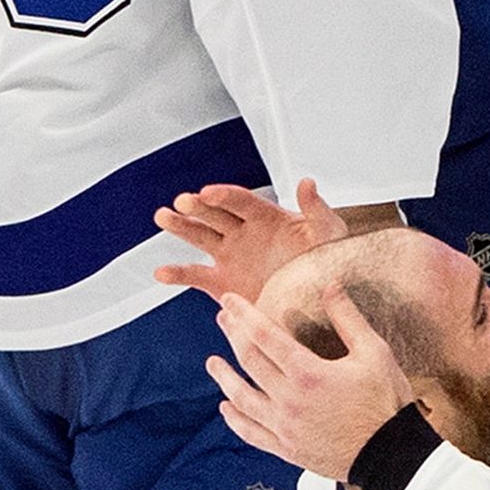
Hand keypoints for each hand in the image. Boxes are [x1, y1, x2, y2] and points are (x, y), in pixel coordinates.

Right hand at [154, 177, 348, 302]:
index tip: (208, 192)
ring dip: (180, 226)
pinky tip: (161, 273)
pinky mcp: (223, 284)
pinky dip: (177, 275)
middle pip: (214, 213)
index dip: (223, 195)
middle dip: (197, 207)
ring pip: (199, 236)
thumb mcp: (329, 236)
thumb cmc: (329, 266)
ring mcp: (230, 257)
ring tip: (162, 217)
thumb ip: (317, 210)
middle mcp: (243, 233)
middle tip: (183, 202)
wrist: (320, 308)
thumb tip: (307, 182)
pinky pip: (195, 276)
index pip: (240, 200)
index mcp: (265, 217)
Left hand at [208, 287, 412, 478]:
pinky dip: (235, 419)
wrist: (392, 456)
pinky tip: (226, 408)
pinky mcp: (288, 449)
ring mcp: (286, 427)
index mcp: (308, 372)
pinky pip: (252, 433)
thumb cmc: (387, 405)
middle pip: (248, 360)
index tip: (230, 300)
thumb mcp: (375, 354)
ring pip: (242, 397)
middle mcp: (290, 399)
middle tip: (222, 319)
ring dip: (224, 377)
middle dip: (232, 335)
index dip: (244, 313)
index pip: (264, 334)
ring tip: (213, 363)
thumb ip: (348, 318)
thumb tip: (330, 285)